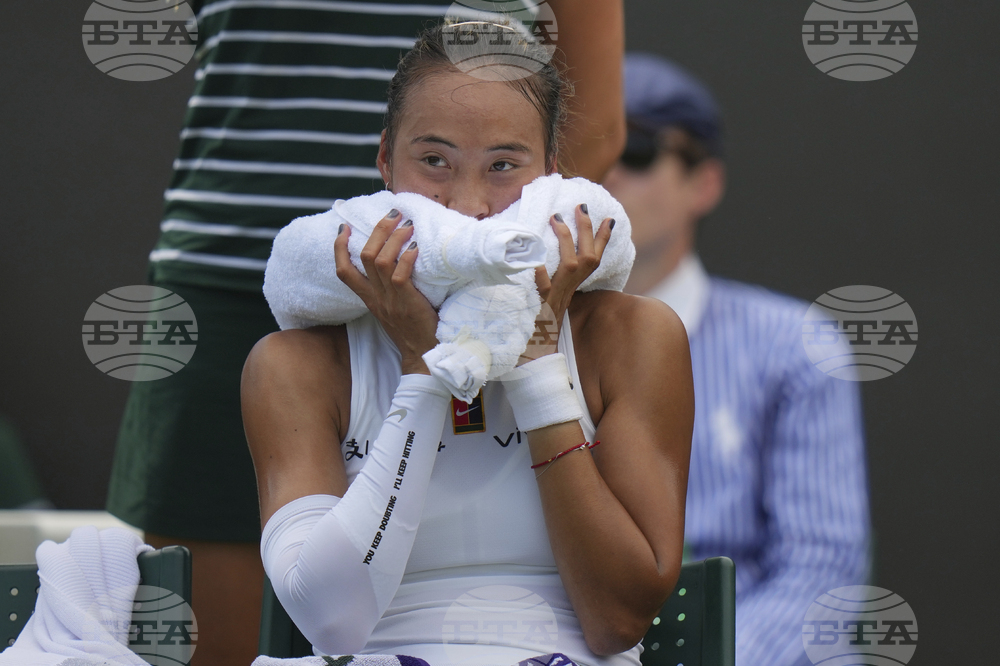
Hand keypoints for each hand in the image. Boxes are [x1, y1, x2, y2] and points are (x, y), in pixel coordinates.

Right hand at [334, 210, 438, 374]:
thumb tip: (398, 259)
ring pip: (380, 261)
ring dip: (394, 237)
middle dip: (377, 230)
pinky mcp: (406, 302)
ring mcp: (390, 300)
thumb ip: (390, 287)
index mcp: (369, 299)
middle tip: (392, 213)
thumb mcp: (393, 308)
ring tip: (407, 223)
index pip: (343, 271)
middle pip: (364, 256)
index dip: (339, 248)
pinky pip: (400, 274)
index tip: (343, 227)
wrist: (424, 355)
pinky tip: (415, 246)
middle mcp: (376, 297)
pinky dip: (407, 256)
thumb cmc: (414, 329)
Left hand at [519, 204, 613, 363]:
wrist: (530, 364)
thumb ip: (549, 286)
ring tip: (556, 218)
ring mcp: (553, 301)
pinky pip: (541, 289)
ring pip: (570, 267)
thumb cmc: (536, 334)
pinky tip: (534, 258)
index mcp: (570, 292)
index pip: (592, 262)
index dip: (602, 240)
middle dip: (587, 230)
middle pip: (587, 259)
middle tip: (581, 206)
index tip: (609, 219)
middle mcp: (566, 295)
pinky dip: (539, 274)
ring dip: (565, 241)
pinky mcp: (539, 310)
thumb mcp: (547, 305)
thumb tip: (544, 264)